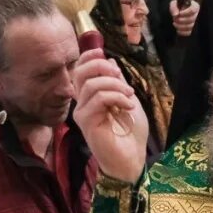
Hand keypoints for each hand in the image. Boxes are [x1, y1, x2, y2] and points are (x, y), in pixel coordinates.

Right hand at [72, 49, 147, 182]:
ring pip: (91, 85)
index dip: (89, 57)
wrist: (132, 158)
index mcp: (90, 96)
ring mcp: (82, 113)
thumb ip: (118, 82)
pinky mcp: (86, 123)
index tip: (103, 53)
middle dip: (101, 67)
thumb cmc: (130, 133)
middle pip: (80, 73)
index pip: (80, 70)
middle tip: (119, 76)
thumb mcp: (127, 99)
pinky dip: (117, 97)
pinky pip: (98, 99)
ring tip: (130, 96)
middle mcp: (82, 104)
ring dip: (115, 86)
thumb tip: (111, 62)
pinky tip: (129, 106)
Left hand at [170, 0, 198, 37]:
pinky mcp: (191, 28)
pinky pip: (189, 32)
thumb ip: (174, 7)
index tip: (179, 13)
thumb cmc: (177, 6)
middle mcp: (196, 14)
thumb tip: (175, 15)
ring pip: (190, 26)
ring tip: (174, 23)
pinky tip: (177, 30)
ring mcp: (194, 22)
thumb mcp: (174, 3)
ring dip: (180, 26)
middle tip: (175, 18)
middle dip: (181, 20)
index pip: (193, 10)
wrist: (177, 11)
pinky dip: (182, 32)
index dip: (186, 13)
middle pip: (191, 19)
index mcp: (194, 6)